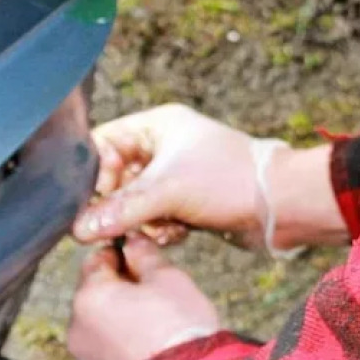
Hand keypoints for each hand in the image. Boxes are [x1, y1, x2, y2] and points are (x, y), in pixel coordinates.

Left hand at [67, 235, 221, 359]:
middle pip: (95, 295)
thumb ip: (146, 256)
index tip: (140, 257)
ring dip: (120, 320)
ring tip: (156, 324)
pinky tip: (150, 348)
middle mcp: (78, 327)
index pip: (96, 260)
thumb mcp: (170, 280)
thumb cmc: (178, 333)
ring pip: (100, 325)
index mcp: (90, 295)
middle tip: (155, 292)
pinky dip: (122, 347)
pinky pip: (107, 353)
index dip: (120, 254)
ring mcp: (85, 358)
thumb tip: (134, 242)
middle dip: (120, 290)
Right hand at [74, 104, 267, 248]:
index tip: (92, 203)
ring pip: (135, 203)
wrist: (280, 206)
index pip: (104, 144)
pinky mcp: (187, 202)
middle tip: (126, 223)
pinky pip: (156, 217)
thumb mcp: (168, 191)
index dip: (95, 174)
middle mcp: (164, 146)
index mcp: (158, 125)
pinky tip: (176, 233)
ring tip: (161, 227)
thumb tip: (79, 229)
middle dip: (121, 205)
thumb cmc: (230, 180)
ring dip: (143, 221)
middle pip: (117, 178)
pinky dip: (161, 229)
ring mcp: (176, 175)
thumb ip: (120, 210)